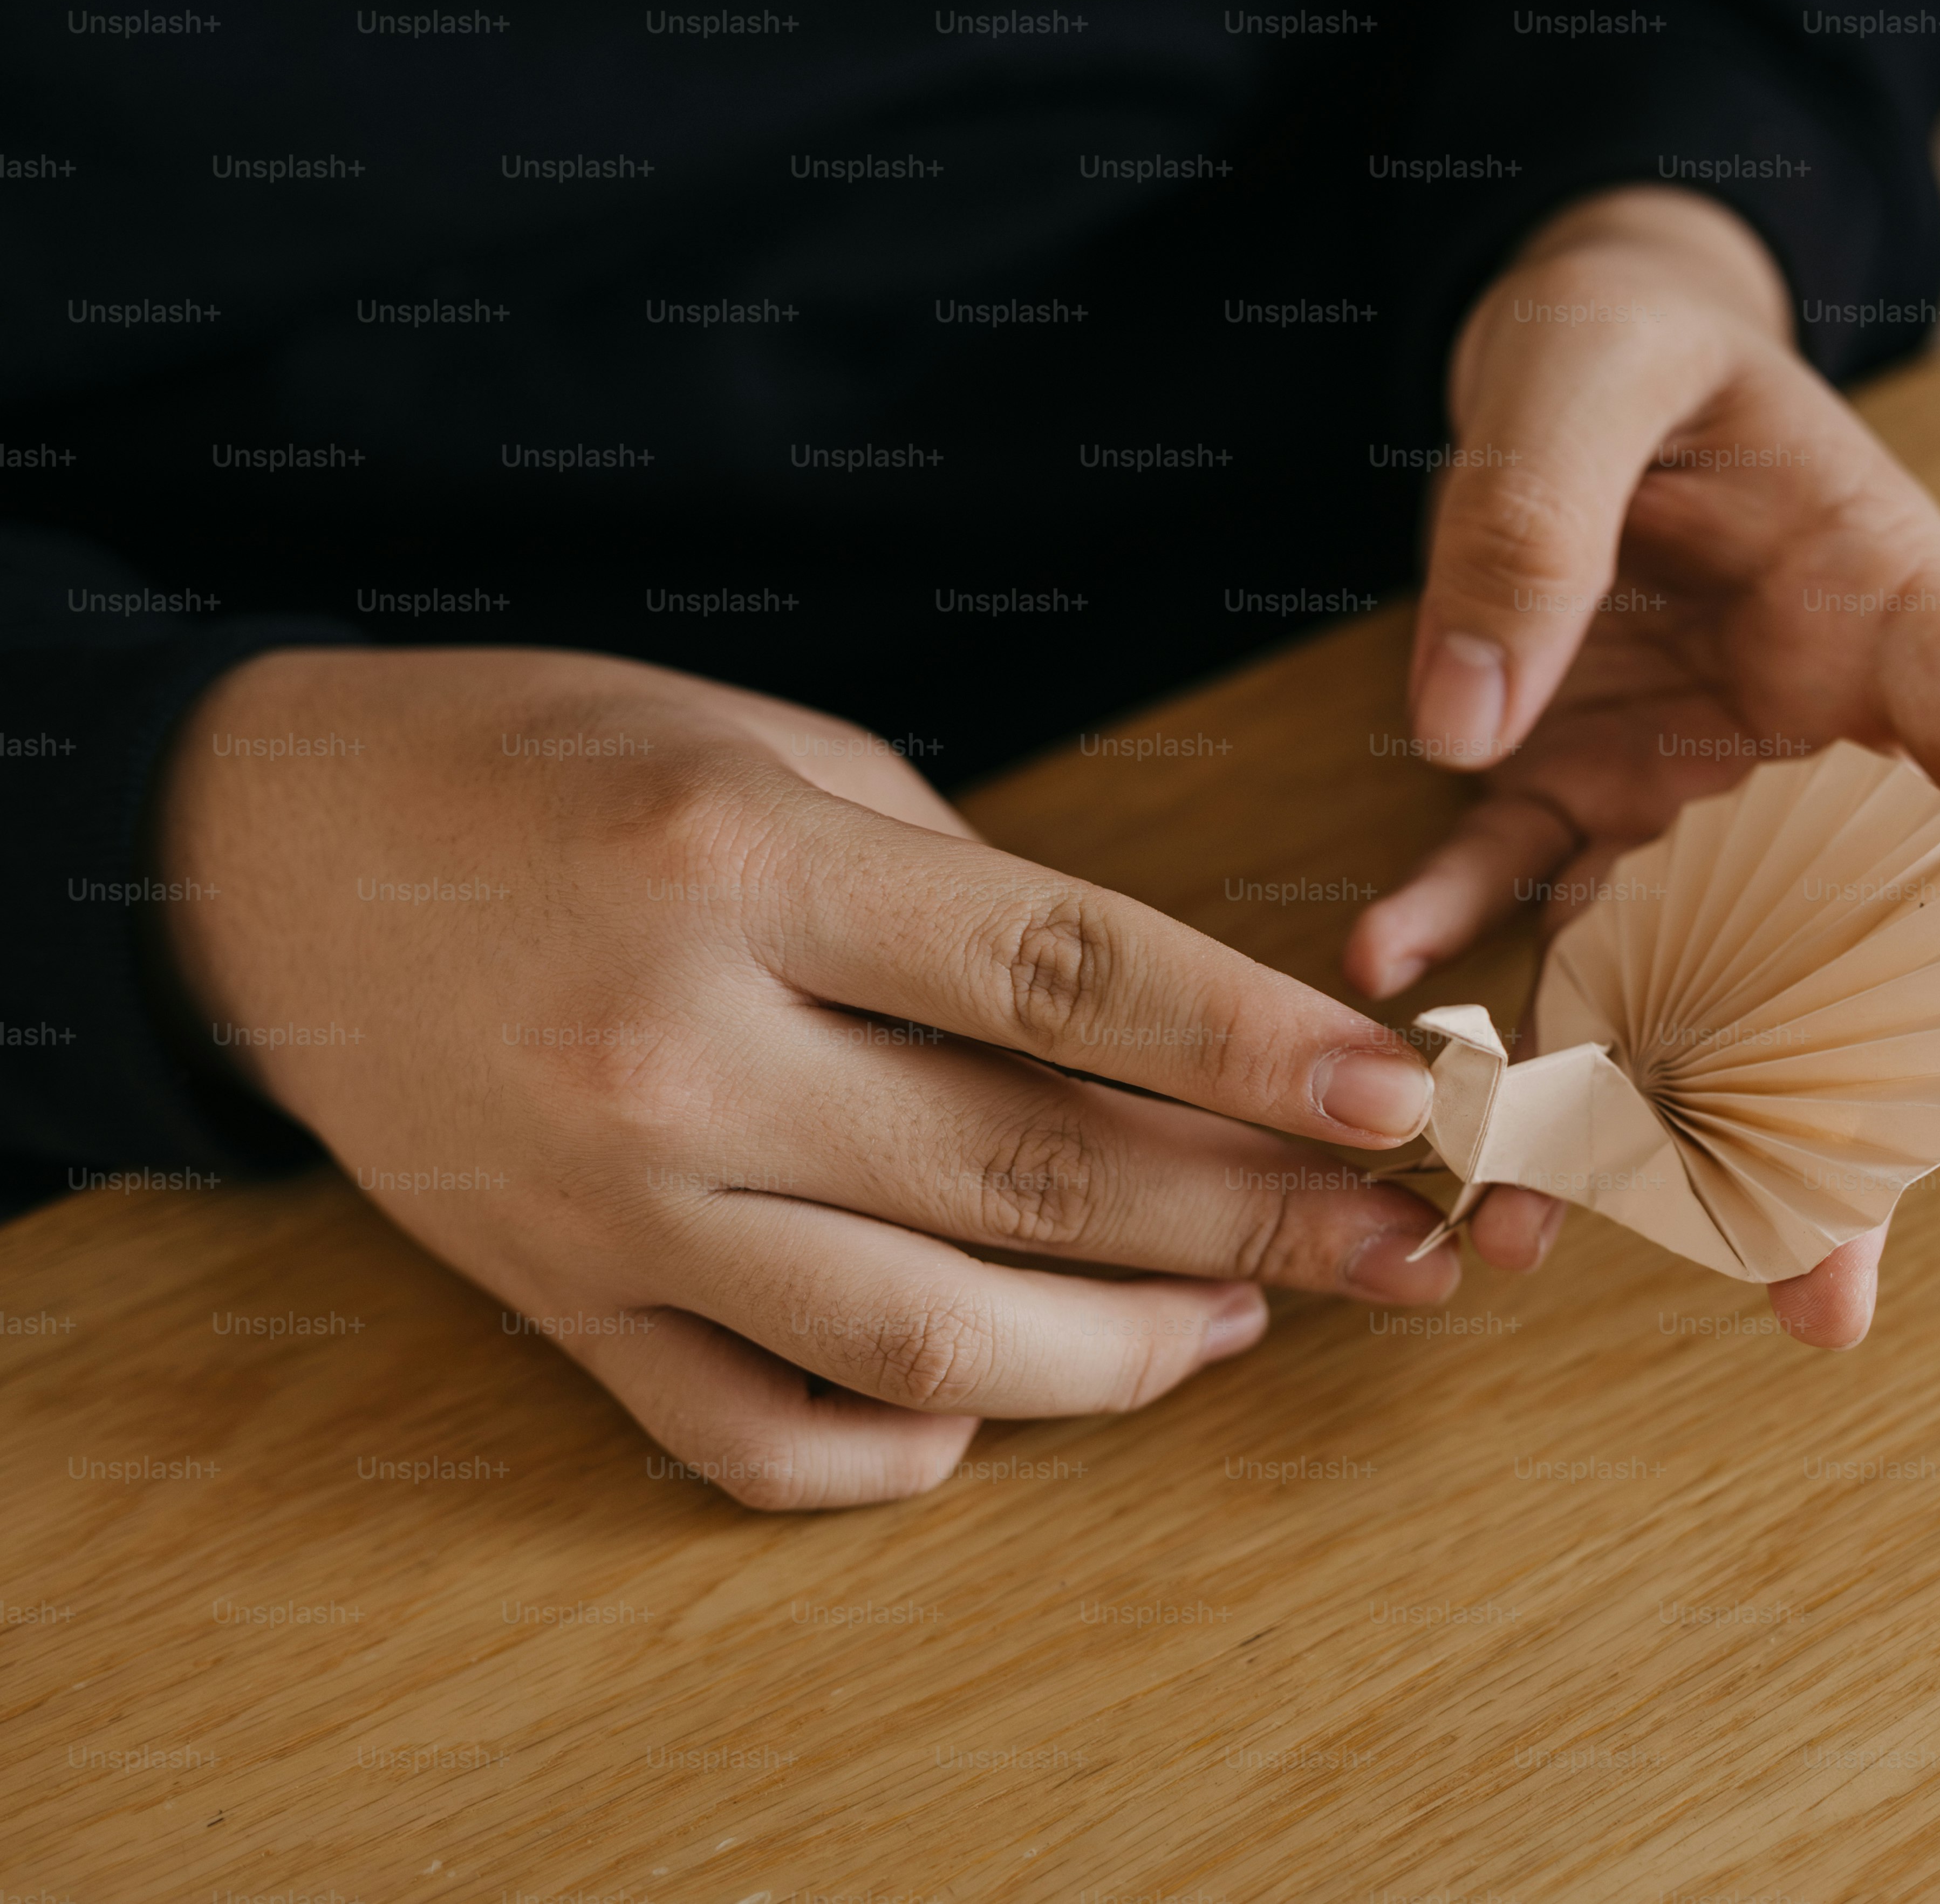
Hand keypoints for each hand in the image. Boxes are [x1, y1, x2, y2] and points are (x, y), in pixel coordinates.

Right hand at [159, 648, 1448, 1508]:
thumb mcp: (775, 757)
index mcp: (745, 867)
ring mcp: (612, 1207)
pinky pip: (755, 1435)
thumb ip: (967, 904)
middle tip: (1400, 1240)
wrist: (271, 852)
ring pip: (920, 1346)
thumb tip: (1166, 1048)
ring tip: (1235, 1322)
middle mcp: (681, 1054)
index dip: (1252, 1045)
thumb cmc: (554, 767)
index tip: (1394, 1094)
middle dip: (1253, 1219)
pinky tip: (994, 1418)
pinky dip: (897, 1451)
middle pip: (1031, 1177)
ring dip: (1115, 1356)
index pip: (1064, 977)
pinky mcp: (557, 1306)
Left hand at [1344, 187, 1939, 1346]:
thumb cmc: (1623, 333)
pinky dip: (1452, 943)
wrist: (1566, 353)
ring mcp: (1692, 788)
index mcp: (1892, 618)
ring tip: (1552, 1234)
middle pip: (1866, 952)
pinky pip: (1515, 891)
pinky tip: (1388, 992)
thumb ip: (1534, 518)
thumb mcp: (1582, 366)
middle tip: (1823, 1299)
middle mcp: (1813, 743)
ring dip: (1629, 1116)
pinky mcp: (1571, 789)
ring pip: (1689, 980)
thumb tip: (1464, 719)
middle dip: (1847, 1135)